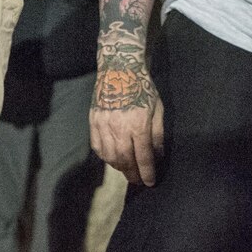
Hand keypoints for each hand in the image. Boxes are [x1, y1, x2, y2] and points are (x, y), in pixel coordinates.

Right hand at [90, 68, 164, 186]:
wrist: (119, 69)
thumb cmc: (142, 88)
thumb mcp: (157, 109)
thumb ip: (157, 134)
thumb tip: (158, 156)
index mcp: (138, 124)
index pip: (143, 156)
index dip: (147, 172)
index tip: (150, 182)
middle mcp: (119, 127)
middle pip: (124, 159)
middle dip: (132, 174)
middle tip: (137, 181)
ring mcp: (103, 124)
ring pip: (109, 156)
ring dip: (119, 167)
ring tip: (127, 170)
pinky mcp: (93, 121)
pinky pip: (97, 146)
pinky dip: (105, 156)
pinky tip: (112, 158)